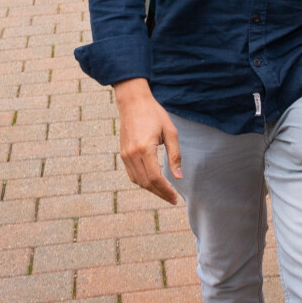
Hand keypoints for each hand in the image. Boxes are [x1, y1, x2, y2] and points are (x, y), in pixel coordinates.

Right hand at [114, 78, 181, 203]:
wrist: (133, 103)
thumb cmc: (155, 114)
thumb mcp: (170, 132)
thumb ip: (175, 155)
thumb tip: (178, 177)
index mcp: (145, 149)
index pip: (155, 178)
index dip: (165, 190)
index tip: (175, 197)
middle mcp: (132, 154)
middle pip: (146, 183)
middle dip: (160, 193)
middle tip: (172, 199)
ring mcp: (125, 155)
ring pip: (138, 181)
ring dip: (151, 189)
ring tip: (164, 193)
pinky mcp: (123, 154)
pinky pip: (132, 174)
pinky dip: (142, 182)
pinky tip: (153, 183)